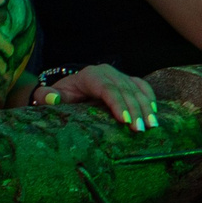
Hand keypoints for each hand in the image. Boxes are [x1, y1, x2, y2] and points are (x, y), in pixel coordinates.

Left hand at [43, 64, 160, 130]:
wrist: (67, 88)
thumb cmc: (59, 96)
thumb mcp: (48, 96)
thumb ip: (46, 96)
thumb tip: (54, 98)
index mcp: (90, 75)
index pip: (107, 89)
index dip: (117, 104)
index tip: (124, 121)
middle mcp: (107, 72)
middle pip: (125, 90)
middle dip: (135, 110)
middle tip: (140, 130)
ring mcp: (119, 75)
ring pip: (136, 89)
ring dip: (146, 107)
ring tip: (152, 125)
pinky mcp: (127, 80)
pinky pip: (142, 86)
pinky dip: (149, 98)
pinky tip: (155, 112)